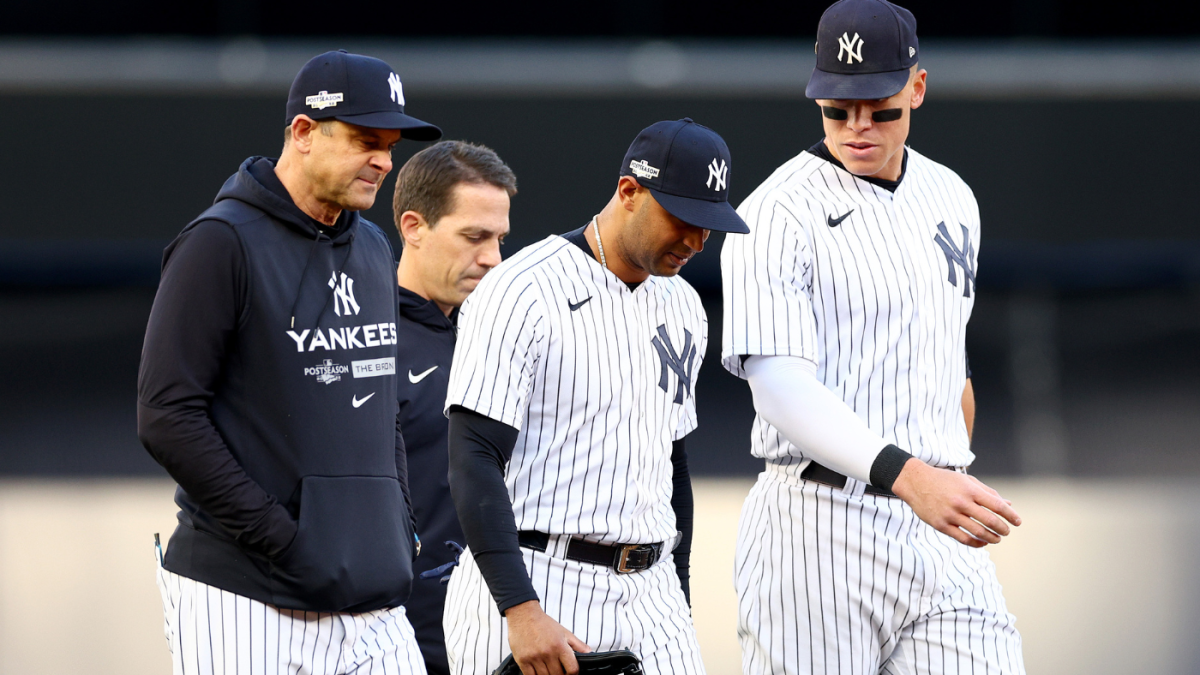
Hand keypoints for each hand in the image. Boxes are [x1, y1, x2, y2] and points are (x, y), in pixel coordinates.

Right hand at [505, 600, 591, 674]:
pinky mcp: (523, 660)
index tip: (570, 673)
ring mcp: (535, 657)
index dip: (573, 674)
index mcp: (560, 646)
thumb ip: (577, 644)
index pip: (572, 669)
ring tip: (548, 670)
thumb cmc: (543, 623)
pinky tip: (538, 672)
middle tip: (558, 671)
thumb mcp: (564, 632)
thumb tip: (589, 652)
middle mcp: (548, 652)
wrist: (523, 615)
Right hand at [891, 459, 1021, 547]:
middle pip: (990, 521)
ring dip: (992, 538)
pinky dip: (976, 543)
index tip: (1018, 522)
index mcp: (970, 490)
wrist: (915, 482)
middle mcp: (961, 502)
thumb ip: (988, 493)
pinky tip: (982, 542)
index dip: (1011, 516)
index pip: (997, 506)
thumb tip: (1008, 505)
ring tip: (997, 538)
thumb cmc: (945, 480)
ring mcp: (950, 514)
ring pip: (978, 532)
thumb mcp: (967, 481)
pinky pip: (963, 539)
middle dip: (1003, 529)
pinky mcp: (941, 525)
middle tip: (1006, 531)